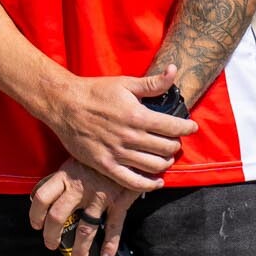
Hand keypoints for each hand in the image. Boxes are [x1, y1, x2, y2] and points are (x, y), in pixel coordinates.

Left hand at [28, 159, 139, 255]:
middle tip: (50, 245)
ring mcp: (99, 197)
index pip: (42, 196)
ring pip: (85, 229)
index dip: (35, 213)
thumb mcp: (77, 157)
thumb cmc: (100, 152)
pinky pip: (113, 227)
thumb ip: (65, 174)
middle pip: (58, 217)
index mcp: (66, 175)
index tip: (36, 224)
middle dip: (52, 235)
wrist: (128, 145)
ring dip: (79, 249)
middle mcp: (79, 187)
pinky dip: (110, 245)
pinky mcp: (118, 202)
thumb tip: (47, 189)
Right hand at [35, 66, 198, 191]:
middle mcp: (130, 137)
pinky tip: (157, 181)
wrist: (64, 104)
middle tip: (174, 141)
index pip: (173, 127)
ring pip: (154, 166)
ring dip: (166, 162)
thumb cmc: (95, 92)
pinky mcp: (105, 165)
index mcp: (137, 116)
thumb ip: (152, 83)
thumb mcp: (125, 83)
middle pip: (166, 148)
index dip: (187, 128)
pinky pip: (133, 182)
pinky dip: (149, 184)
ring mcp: (117, 153)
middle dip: (176, 145)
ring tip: (165, 156)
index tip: (191, 127)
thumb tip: (174, 70)